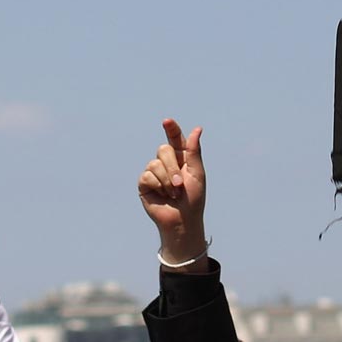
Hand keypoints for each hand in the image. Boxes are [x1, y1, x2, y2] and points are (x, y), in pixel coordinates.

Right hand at [138, 120, 206, 264]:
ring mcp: (154, 173)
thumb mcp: (197, 173)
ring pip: (154, 163)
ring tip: (174, 194)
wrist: (182, 219)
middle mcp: (166, 163)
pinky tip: (162, 196)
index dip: (171, 129)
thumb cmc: (193, 198)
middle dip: (172, 167)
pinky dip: (157, 186)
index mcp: (181, 158)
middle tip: (180, 184)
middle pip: (163, 150)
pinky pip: (147, 175)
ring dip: (166, 180)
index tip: (167, 121)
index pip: (174, 139)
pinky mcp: (144, 184)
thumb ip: (194, 151)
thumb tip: (197, 129)